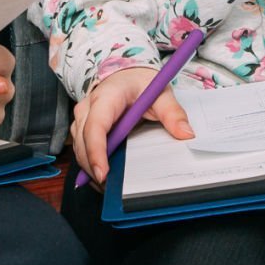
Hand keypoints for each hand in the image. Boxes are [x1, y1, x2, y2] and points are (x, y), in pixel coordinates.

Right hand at [70, 66, 192, 186]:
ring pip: (79, 148)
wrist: (126, 77)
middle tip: (110, 188)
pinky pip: (81, 149)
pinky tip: (104, 177)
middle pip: (82, 142)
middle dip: (92, 167)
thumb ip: (173, 113)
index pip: (95, 126)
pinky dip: (90, 164)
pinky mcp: (81, 128)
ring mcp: (82, 118)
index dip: (96, 151)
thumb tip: (185, 134)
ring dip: (90, 168)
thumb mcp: (160, 93)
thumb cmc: (140, 84)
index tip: (103, 173)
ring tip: (109, 186)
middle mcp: (88, 107)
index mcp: (107, 97)